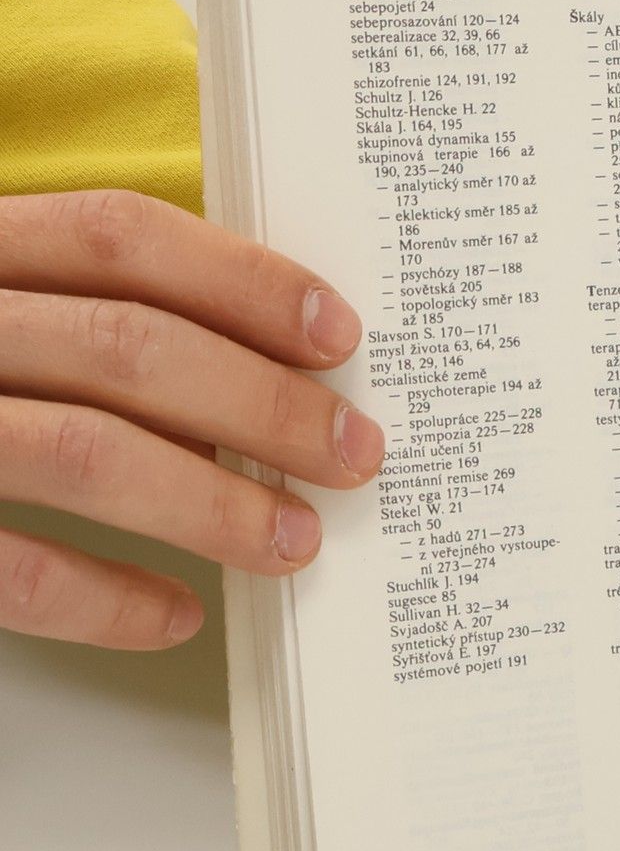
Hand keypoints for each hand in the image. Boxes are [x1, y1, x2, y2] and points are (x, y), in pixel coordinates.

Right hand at [0, 190, 382, 647]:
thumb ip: (72, 312)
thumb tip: (253, 368)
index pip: (119, 237)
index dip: (242, 279)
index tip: (337, 333)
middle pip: (128, 347)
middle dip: (264, 406)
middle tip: (354, 453)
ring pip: (82, 451)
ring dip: (211, 505)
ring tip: (295, 542)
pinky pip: (9, 569)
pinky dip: (105, 597)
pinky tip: (175, 613)